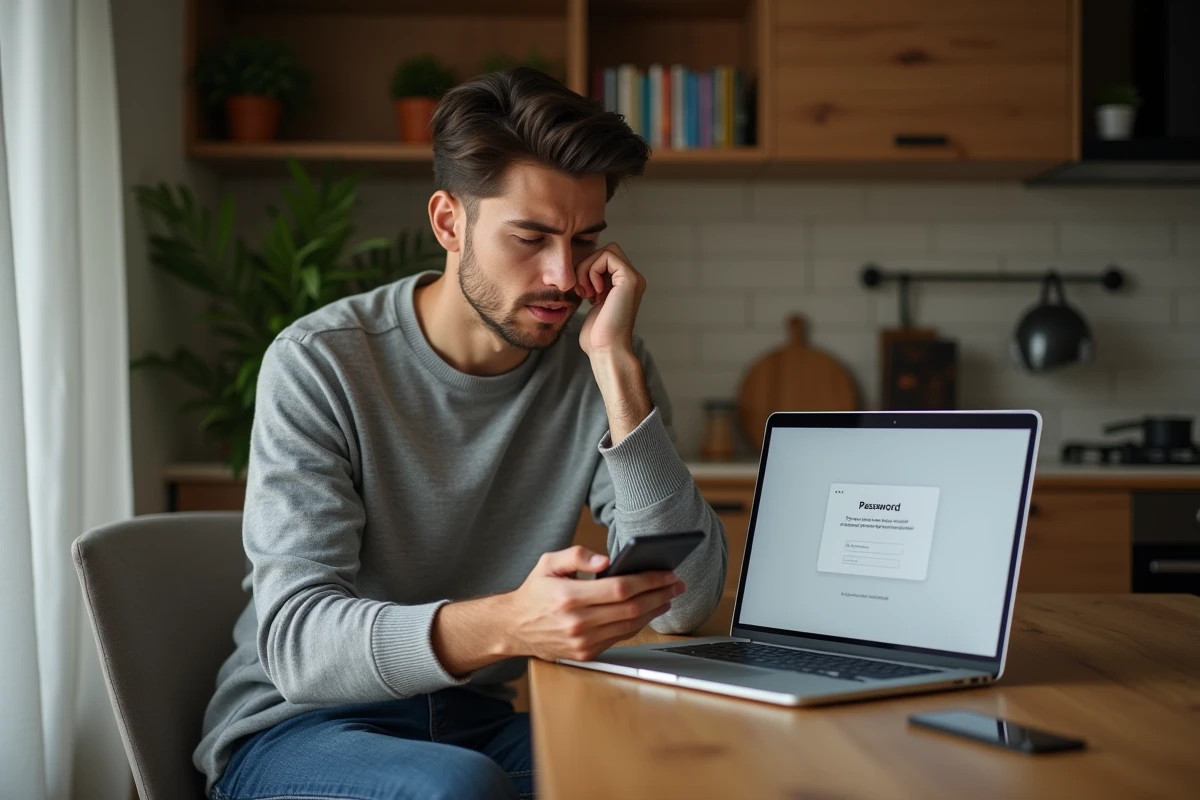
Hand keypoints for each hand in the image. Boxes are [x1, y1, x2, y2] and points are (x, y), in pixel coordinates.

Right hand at [503, 545, 685, 662]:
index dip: (648, 580)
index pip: (620, 589)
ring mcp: (583, 642)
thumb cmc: (535, 592)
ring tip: (668, 596)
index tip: (666, 573)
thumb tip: (606, 560)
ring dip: (654, 611)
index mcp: (568, 598)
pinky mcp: (586, 654)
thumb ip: (576, 556)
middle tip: (676, 584)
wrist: (514, 628)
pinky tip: (648, 611)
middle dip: (660, 595)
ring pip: (630, 626)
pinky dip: (639, 624)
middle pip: (631, 609)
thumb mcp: (548, 563)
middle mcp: (577, 623)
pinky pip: (620, 637)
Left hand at [575, 243, 645, 357]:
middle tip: (583, 290)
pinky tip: (593, 293)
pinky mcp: (630, 280)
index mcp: (624, 285)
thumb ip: (593, 285)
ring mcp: (634, 279)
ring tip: (587, 292)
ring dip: (587, 268)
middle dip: (587, 265)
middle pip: (607, 250)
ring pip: (607, 250)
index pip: (605, 258)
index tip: (584, 292)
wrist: (607, 350)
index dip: (589, 268)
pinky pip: (607, 257)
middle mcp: (632, 280)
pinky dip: (592, 271)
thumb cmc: (597, 335)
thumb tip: (578, 269)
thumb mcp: (593, 303)